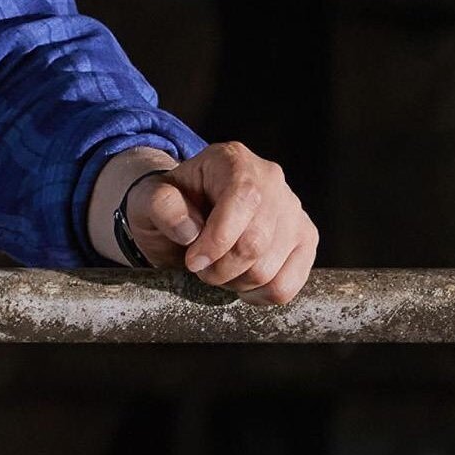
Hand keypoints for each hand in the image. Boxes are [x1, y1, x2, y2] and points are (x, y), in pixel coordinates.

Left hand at [119, 141, 318, 303]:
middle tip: (199, 267)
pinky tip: (240, 282)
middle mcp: (271, 180)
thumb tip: (190, 231)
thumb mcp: (149, 199)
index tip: (192, 262)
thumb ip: (161, 206)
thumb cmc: (168, 206)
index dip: (216, 240)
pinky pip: (288, 284)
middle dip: (220, 268)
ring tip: (217, 269)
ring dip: (235, 282)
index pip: (243, 200)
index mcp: (233, 160)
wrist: (184, 217)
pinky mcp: (305, 241)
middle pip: (255, 242)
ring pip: (270, 269)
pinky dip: (259, 295)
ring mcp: (293, 211)